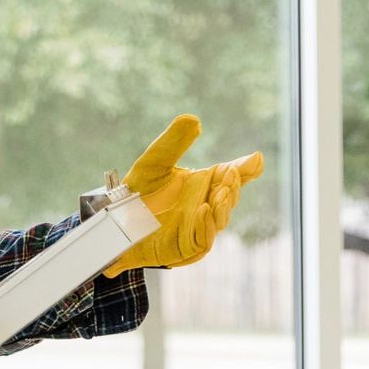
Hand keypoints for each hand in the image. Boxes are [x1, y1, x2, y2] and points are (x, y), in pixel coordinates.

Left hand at [104, 114, 264, 276]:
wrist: (114, 221)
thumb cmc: (138, 191)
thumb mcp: (154, 163)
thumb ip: (173, 143)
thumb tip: (193, 119)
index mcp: (204, 184)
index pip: (232, 176)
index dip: (245, 169)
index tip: (254, 159)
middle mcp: (206, 206)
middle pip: (229, 197)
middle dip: (232, 186)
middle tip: (230, 174)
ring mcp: (199, 228)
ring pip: (220, 219)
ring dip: (223, 205)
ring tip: (219, 191)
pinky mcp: (186, 248)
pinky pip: (203, 240)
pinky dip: (206, 226)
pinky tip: (204, 209)